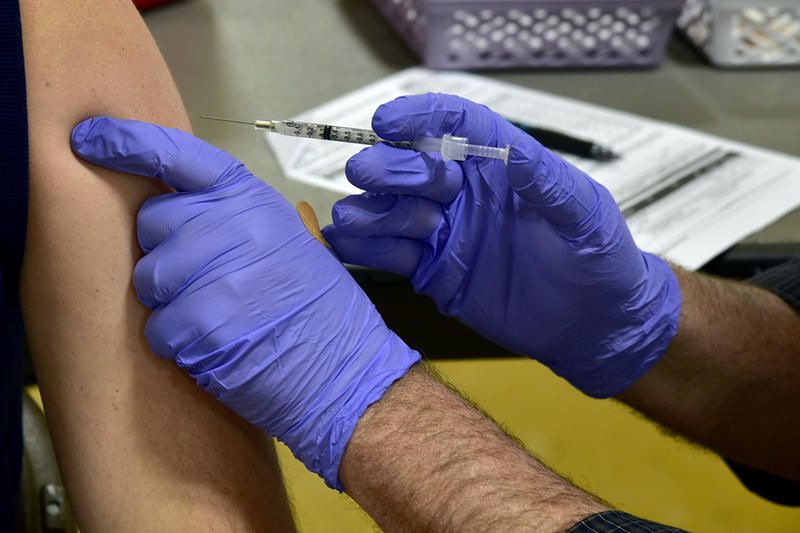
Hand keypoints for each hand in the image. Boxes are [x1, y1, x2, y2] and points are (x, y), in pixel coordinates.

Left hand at [70, 117, 419, 487]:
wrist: (349, 374)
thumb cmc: (323, 314)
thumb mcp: (295, 244)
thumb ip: (242, 217)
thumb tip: (185, 197)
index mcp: (257, 202)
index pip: (180, 157)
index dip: (128, 142)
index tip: (90, 139)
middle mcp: (239, 226)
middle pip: (153, 223)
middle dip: (164, 255)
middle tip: (203, 282)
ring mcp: (222, 273)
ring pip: (148, 278)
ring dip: (170, 305)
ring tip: (216, 319)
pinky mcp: (207, 324)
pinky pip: (157, 327)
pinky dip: (178, 344)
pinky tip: (216, 346)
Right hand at [322, 93, 680, 397]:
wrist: (593, 324)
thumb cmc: (599, 259)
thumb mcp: (583, 214)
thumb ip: (545, 183)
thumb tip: (511, 153)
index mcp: (499, 166)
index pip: (454, 126)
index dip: (420, 117)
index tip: (390, 121)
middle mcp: (463, 193)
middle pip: (410, 166)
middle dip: (389, 168)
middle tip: (375, 176)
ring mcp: (443, 232)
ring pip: (388, 209)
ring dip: (372, 211)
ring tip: (373, 222)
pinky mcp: (432, 270)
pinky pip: (387, 254)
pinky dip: (363, 249)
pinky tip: (348, 246)